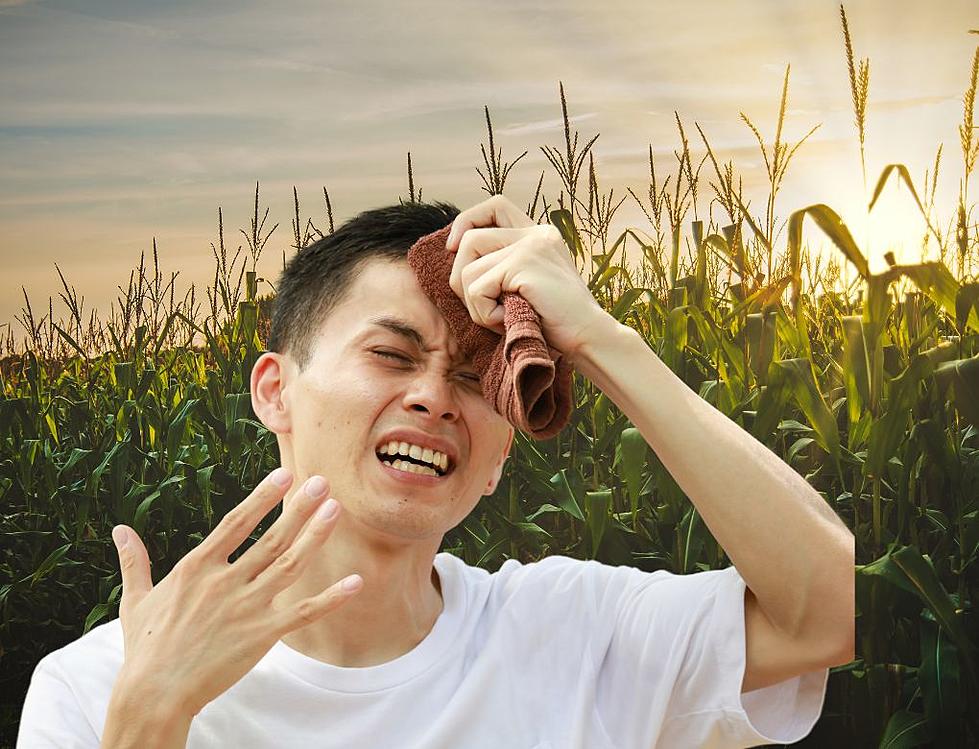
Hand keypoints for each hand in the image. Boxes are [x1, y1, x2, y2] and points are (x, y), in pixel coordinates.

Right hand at [109, 469, 361, 717]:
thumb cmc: (144, 648)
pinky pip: (304, 613)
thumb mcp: (135, 600)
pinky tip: (355, 582)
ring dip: (315, 536)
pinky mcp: (261, 636)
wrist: (153, 694)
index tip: (283, 476)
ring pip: (290, 565)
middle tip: (322, 482)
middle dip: (299, 508)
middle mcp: (224, 582)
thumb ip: (134, 562)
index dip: (261, 498)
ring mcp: (245, 608)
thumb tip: (120, 531)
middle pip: (271, 538)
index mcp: (196, 568)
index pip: (235, 523)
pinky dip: (331, 598)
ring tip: (336, 511)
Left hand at [444, 194, 611, 361]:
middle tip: (482, 308)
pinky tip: (509, 321)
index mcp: (538, 234)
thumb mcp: (529, 285)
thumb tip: (456, 257)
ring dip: (475, 305)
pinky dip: (485, 314)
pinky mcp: (523, 264)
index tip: (454, 249)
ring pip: (468, 269)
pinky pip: (478, 290)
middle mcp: (535, 233)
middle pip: (470, 239)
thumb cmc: (556, 322)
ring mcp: (530, 246)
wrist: (588, 337)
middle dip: (461, 279)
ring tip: (503, 318)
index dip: (466, 222)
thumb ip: (505, 266)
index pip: (494, 206)